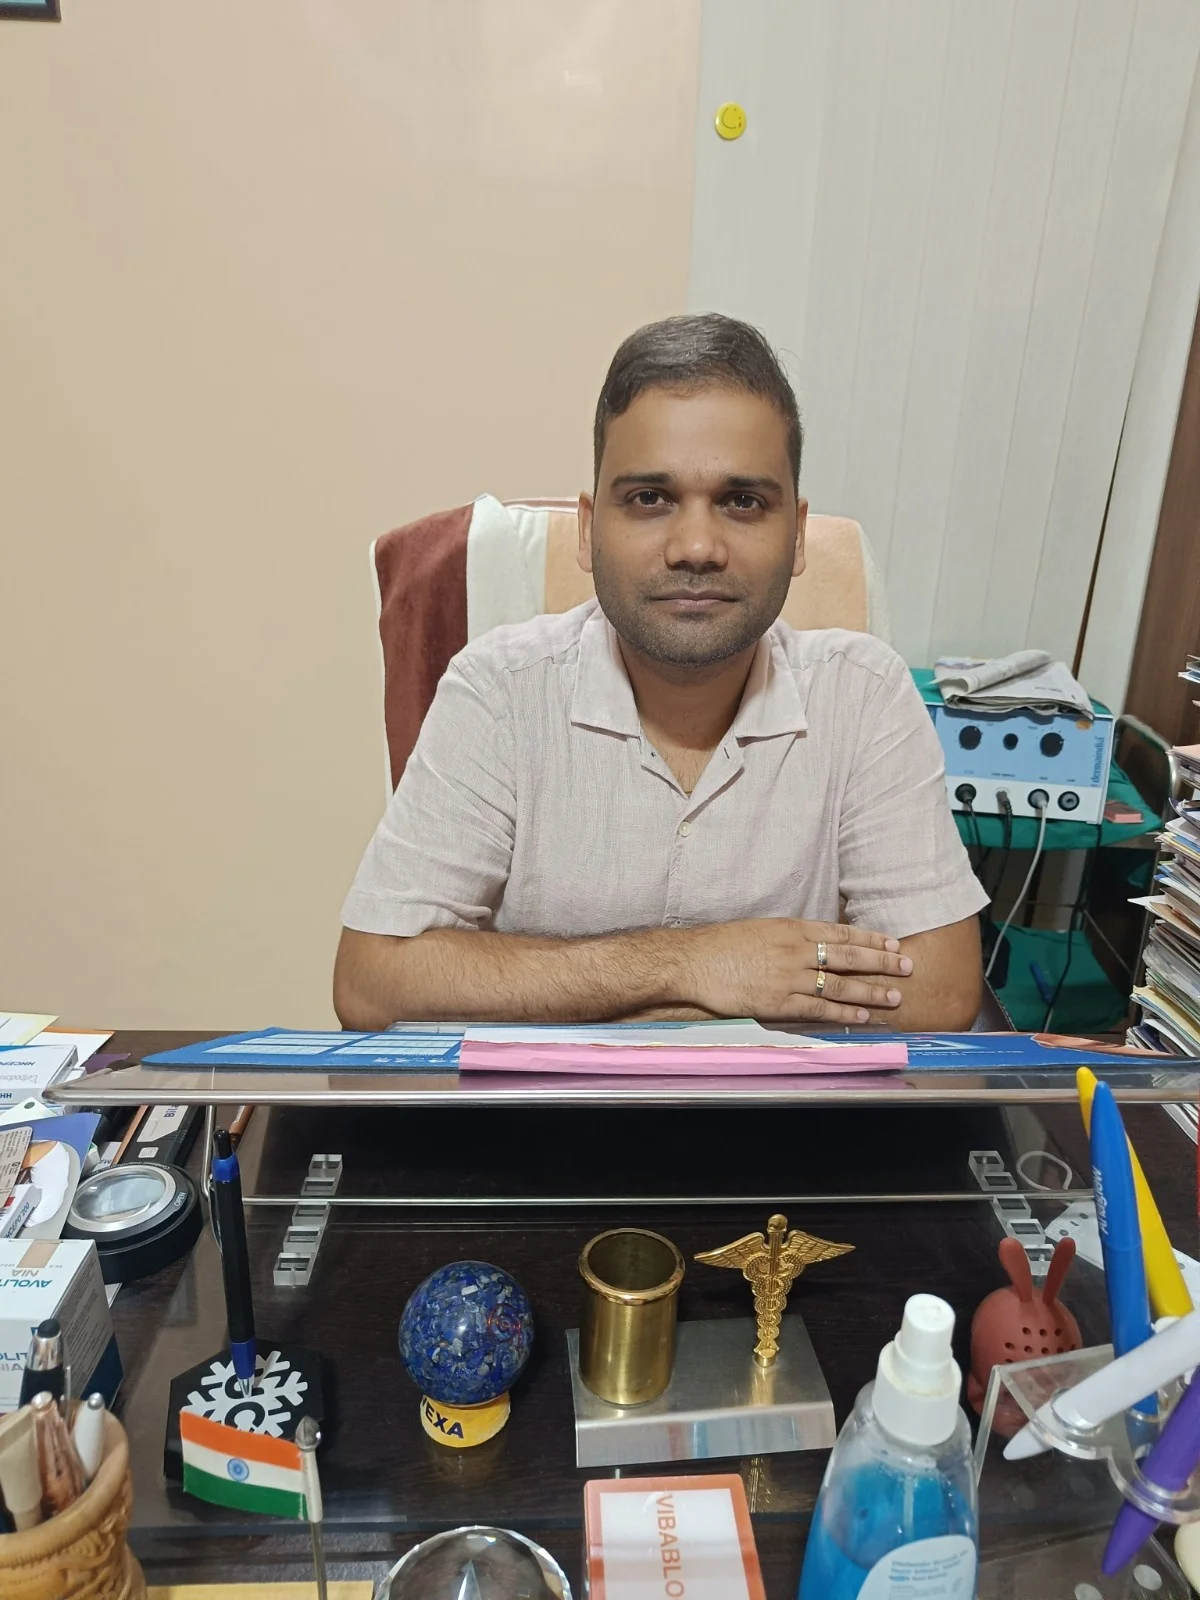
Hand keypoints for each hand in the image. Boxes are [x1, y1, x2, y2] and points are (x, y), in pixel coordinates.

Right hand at [676, 918, 913, 1023]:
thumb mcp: (761, 928)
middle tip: (907, 966)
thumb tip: (814, 944)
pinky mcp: (779, 1002)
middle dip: (882, 962)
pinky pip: (819, 1007)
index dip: (870, 939)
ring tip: (895, 996)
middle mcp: (796, 950)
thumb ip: (790, 936)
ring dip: (871, 991)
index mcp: (792, 928)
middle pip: (849, 956)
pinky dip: (844, 1011)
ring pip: (840, 984)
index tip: (892, 943)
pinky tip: (863, 1015)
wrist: (694, 961)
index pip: (841, 933)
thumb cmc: (722, 944)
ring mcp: (789, 977)